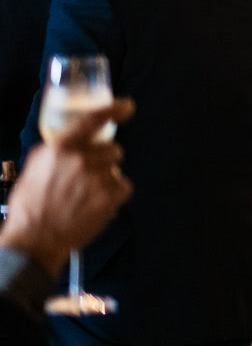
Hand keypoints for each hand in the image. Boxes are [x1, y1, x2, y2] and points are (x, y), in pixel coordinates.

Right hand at [0, 99, 133, 276]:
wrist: (34, 238)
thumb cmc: (30, 204)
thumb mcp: (35, 167)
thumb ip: (57, 150)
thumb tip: (76, 138)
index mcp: (60, 148)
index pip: (92, 120)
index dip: (114, 110)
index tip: (128, 107)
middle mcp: (81, 159)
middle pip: (112, 149)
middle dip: (104, 160)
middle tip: (86, 178)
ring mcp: (97, 177)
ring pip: (116, 169)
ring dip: (107, 179)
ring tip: (87, 195)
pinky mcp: (109, 197)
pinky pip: (124, 187)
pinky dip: (115, 195)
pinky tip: (97, 204)